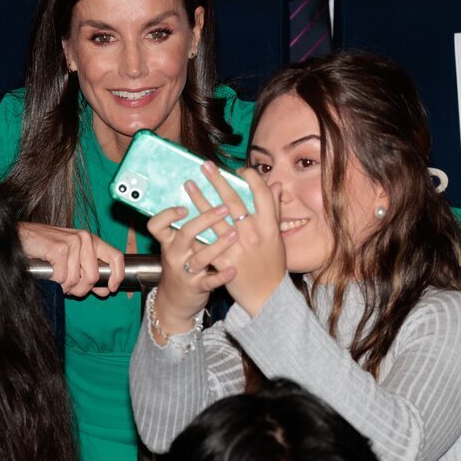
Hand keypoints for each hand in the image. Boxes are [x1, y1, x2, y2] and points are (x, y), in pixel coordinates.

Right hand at [17, 222, 124, 296]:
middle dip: (80, 288)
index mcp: (91, 240)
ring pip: (76, 280)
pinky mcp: (59, 249)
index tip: (111, 288)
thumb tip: (106, 290)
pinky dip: (54, 281)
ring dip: (63, 285)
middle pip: (93, 277)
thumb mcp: (72, 259)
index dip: (117, 275)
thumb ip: (89, 272)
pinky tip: (48, 271)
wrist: (21, 237)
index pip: (116, 257)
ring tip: (55, 275)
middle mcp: (85, 238)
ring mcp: (72, 242)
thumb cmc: (44, 248)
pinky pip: (62, 278)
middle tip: (66, 285)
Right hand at [146, 204, 237, 342]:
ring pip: (199, 257)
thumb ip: (187, 225)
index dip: (168, 214)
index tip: (185, 206)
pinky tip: (233, 269)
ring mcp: (185, 272)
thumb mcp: (177, 246)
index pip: (157, 225)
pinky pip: (210, 281)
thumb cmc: (181, 265)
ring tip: (235, 233)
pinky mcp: (197, 287)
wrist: (175, 301)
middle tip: (223, 208)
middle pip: (184, 234)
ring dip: (218, 245)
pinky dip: (222, 276)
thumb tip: (202, 194)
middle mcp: (174, 255)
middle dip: (204, 220)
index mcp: (168, 242)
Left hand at [190, 161, 285, 316]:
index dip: (250, 178)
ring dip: (200, 199)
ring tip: (188, 185)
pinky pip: (206, 242)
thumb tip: (276, 185)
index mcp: (269, 226)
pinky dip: (195, 228)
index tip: (239, 170)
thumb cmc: (272, 264)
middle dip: (218, 181)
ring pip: (214, 218)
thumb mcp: (277, 236)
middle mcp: (253, 234)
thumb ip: (274, 210)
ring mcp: (237, 248)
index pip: (261, 194)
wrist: (266, 295)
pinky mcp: (223, 261)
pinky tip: (183, 216)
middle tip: (205, 166)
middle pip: (234, 201)